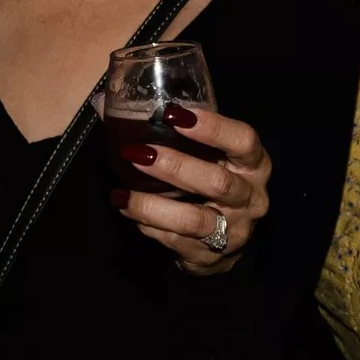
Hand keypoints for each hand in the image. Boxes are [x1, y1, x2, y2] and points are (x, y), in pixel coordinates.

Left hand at [113, 103, 272, 276]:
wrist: (226, 241)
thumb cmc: (211, 181)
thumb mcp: (206, 154)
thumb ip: (170, 130)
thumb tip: (106, 103)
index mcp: (253, 164)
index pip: (243, 141)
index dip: (213, 128)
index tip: (175, 115)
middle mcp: (250, 197)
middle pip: (217, 182)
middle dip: (175, 167)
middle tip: (139, 154)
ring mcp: (233, 231)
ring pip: (193, 219)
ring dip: (153, 205)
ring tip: (123, 194)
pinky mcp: (210, 256)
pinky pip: (175, 241)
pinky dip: (148, 225)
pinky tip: (129, 210)